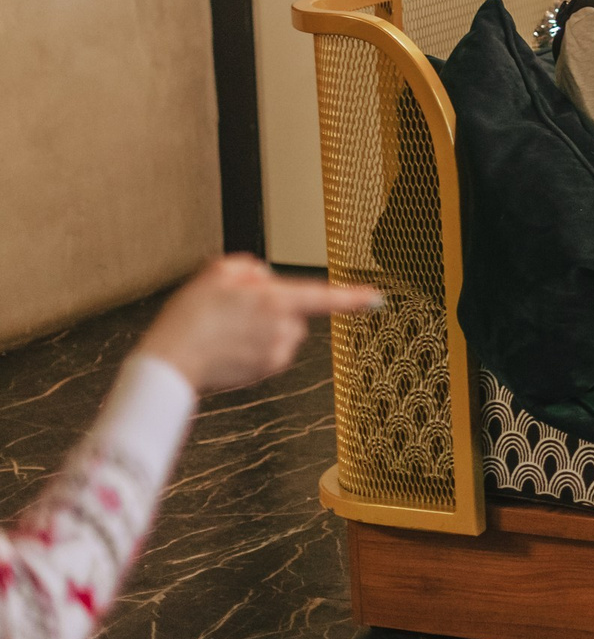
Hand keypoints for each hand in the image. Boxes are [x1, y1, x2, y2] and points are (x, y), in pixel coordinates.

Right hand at [137, 255, 382, 393]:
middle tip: (232, 310)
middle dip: (271, 306)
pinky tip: (230, 346)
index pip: (323, 297)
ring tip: (227, 329)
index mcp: (276, 301)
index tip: (376, 298)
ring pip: (282, 331)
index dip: (352, 297)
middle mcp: (283, 328)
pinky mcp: (268, 370)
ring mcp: (277, 352)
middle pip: (292, 311)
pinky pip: (271, 349)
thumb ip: (250, 268)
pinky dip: (255, 346)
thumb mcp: (217, 272)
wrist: (171, 360)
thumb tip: (264, 279)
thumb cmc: (191, 316)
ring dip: (263, 327)